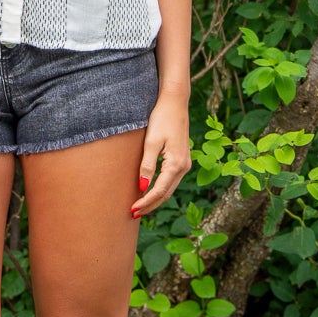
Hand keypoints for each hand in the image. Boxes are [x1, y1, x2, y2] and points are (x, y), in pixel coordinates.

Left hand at [131, 88, 190, 218]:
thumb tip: (142, 187)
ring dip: (155, 199)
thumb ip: (147, 165)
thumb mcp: (151, 142)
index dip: (146, 202)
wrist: (174, 102)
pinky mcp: (181, 159)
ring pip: (169, 188)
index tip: (132, 210)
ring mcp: (184, 164)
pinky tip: (149, 191)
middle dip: (150, 205)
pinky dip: (160, 189)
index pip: (160, 190)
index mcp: (176, 164)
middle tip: (133, 214)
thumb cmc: (161, 119)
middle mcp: (184, 167)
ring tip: (140, 207)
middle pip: (166, 193)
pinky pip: (171, 180)